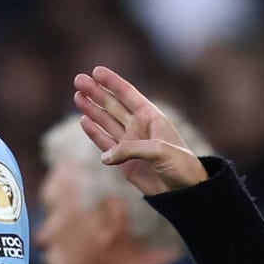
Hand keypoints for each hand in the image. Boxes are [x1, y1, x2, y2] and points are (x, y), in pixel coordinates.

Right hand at [73, 66, 208, 194]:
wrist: (185, 192)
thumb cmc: (181, 166)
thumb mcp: (159, 151)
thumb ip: (131, 149)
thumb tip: (105, 156)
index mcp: (151, 117)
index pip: (128, 95)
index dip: (112, 82)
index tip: (96, 71)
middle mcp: (139, 127)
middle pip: (113, 105)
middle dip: (96, 92)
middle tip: (78, 79)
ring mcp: (130, 144)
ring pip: (106, 122)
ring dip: (92, 109)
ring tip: (77, 97)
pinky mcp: (124, 163)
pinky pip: (106, 144)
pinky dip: (95, 133)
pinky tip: (84, 121)